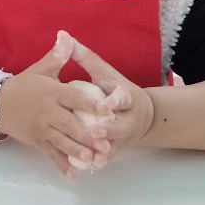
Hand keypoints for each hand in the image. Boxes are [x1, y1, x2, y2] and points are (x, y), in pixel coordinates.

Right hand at [0, 31, 113, 177]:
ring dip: (79, 151)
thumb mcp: (40, 69)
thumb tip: (67, 36)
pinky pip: (52, 155)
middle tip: (105, 140)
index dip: (92, 103)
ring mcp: (42, 129)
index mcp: (52, 93)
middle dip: (88, 134)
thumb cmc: (24, 85)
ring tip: (96, 159)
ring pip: (63, 142)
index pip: (75, 98)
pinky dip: (63, 165)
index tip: (109, 108)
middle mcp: (48, 113)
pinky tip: (76, 175)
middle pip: (70, 124)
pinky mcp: (38, 142)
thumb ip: (57, 56)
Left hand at [63, 35, 155, 160]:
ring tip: (93, 158)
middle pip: (120, 126)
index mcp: (124, 97)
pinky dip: (99, 162)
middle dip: (108, 130)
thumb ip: (84, 57)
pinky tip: (90, 168)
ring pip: (114, 145)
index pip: (123, 98)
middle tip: (94, 132)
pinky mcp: (115, 148)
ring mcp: (122, 136)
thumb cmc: (113, 90)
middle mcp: (126, 118)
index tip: (107, 103)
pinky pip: (106, 157)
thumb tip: (64, 36)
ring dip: (104, 151)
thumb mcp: (104, 72)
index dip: (116, 101)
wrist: (140, 115)